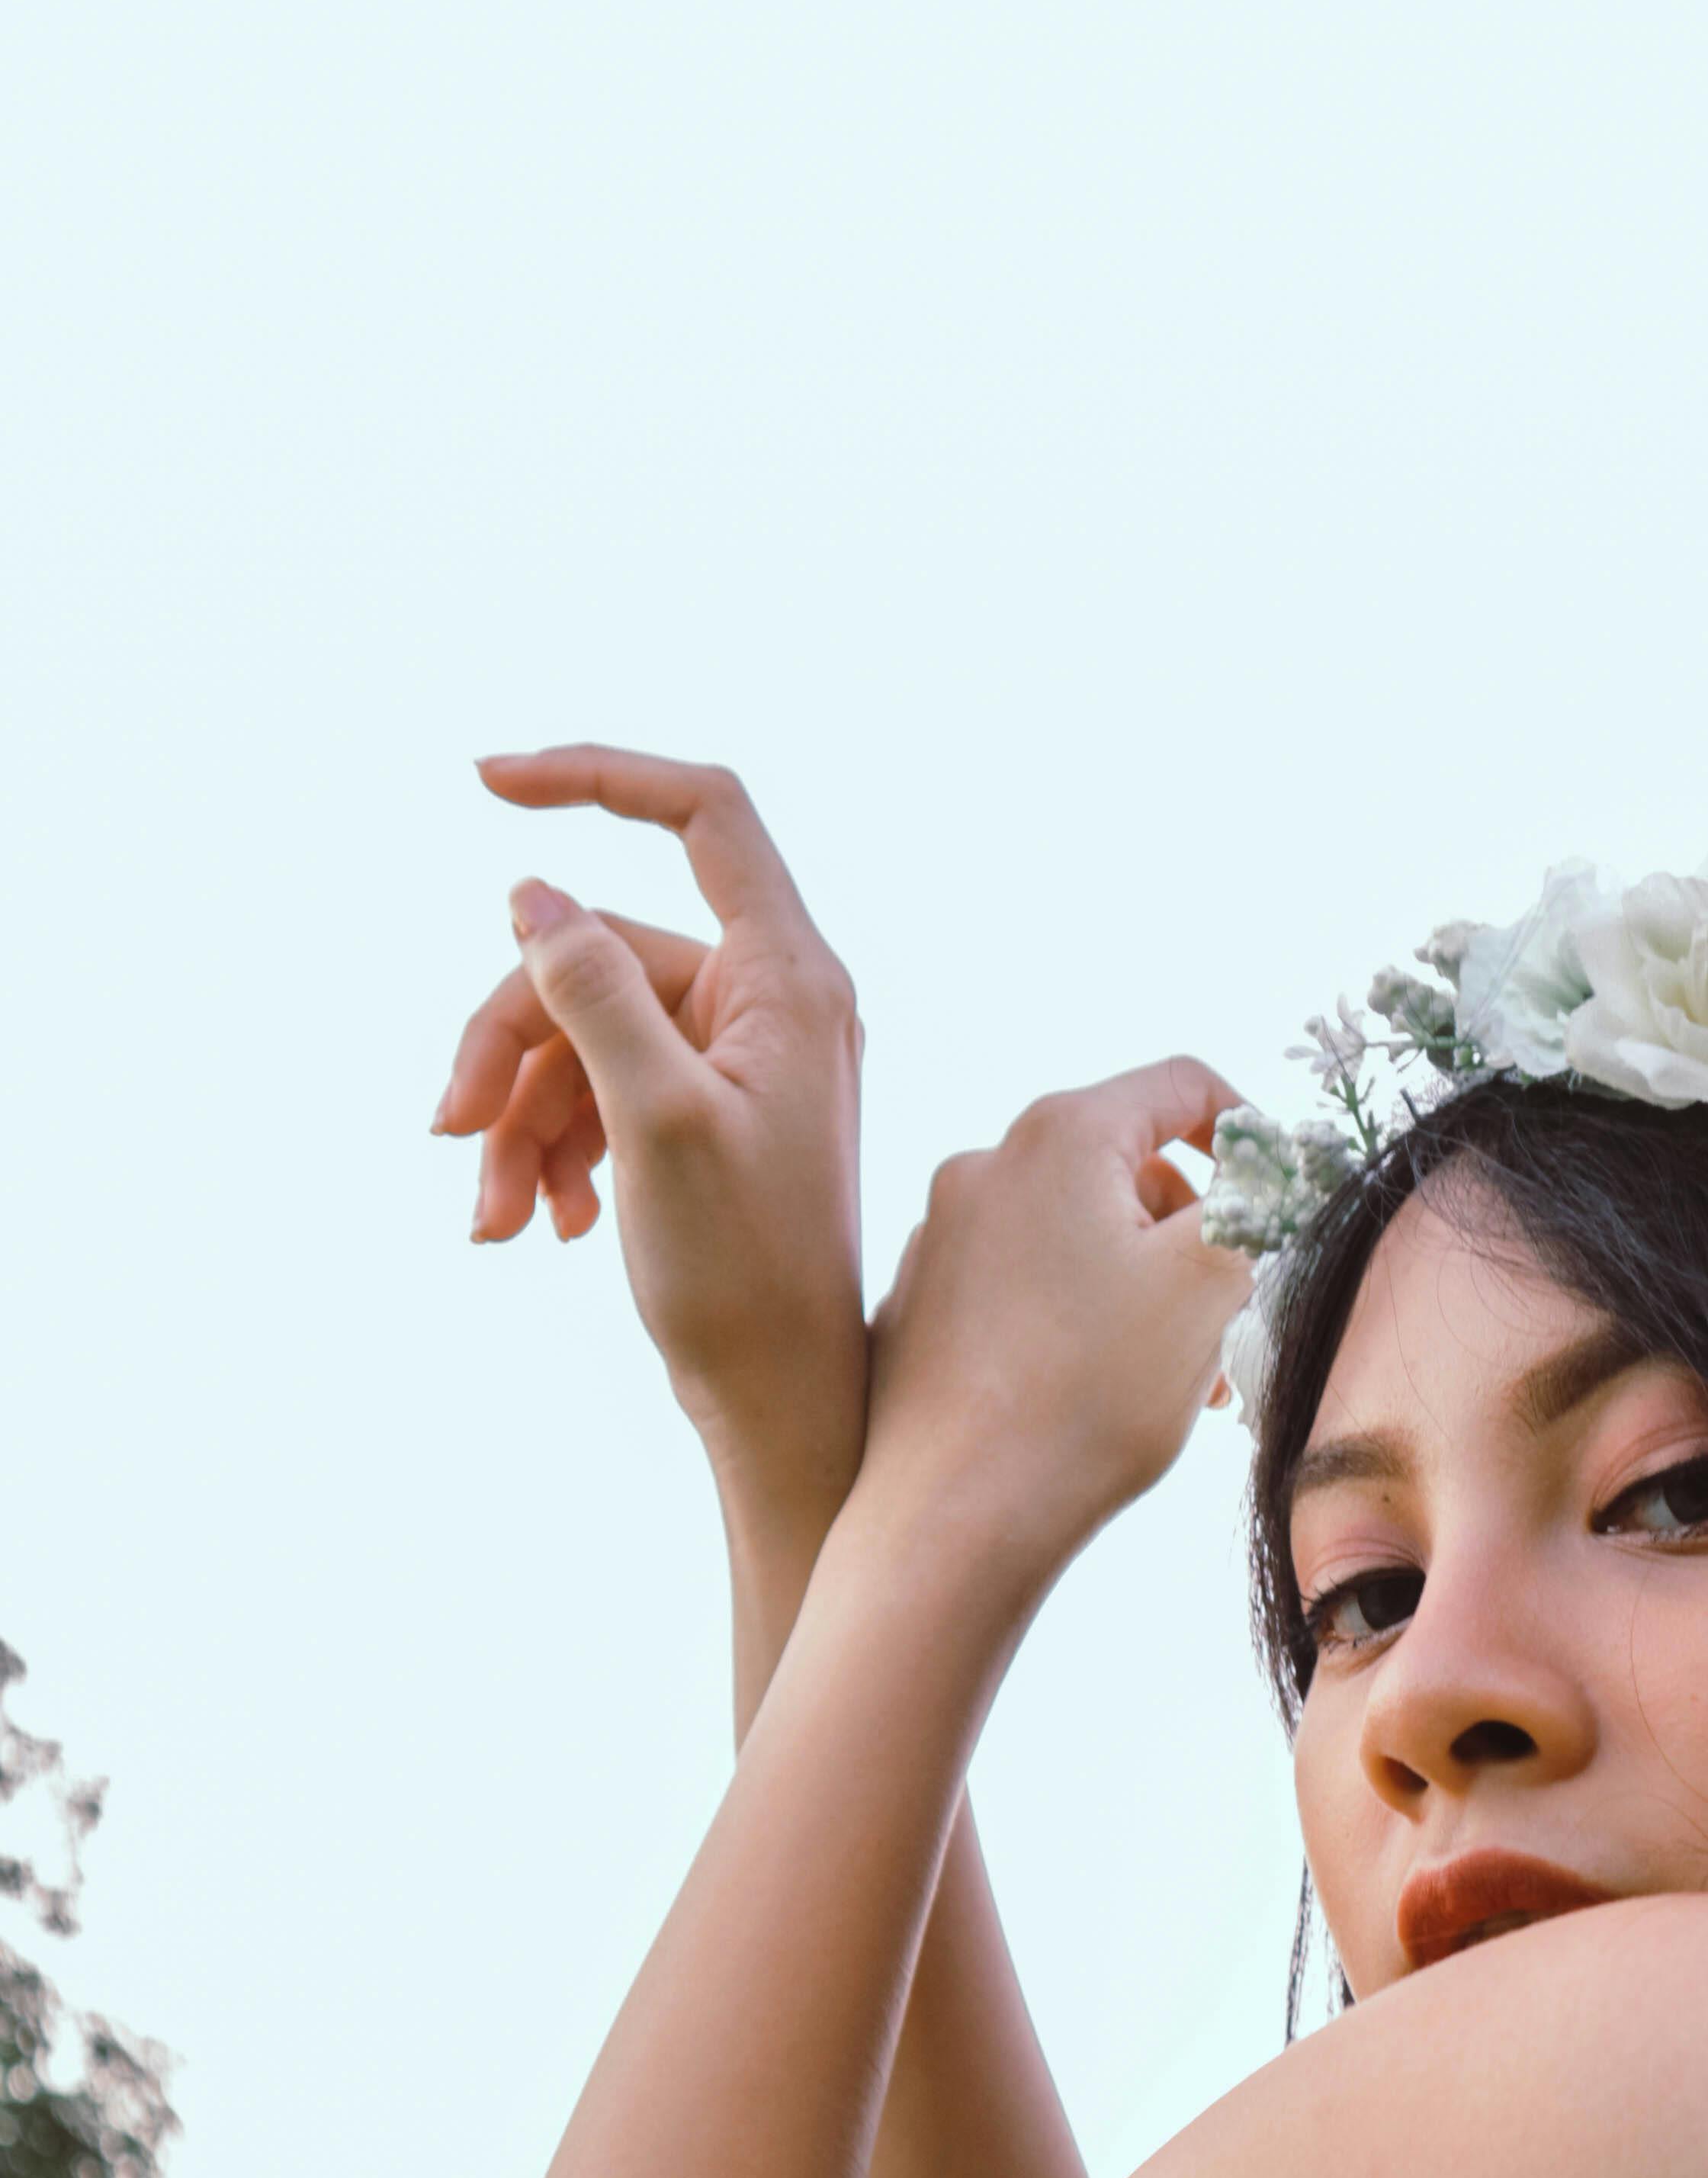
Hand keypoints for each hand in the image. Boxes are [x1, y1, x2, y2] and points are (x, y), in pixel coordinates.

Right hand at [434, 750, 867, 1508]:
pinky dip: (550, 1148)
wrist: (779, 1402)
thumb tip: (531, 892)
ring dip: (516, 1117)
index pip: (703, 814)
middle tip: (447, 1132)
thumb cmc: (741, 1272)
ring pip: (578, 1031)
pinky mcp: (700, 1113)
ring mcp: (734, 1059)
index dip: (598, 774)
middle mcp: (771, 1001)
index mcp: (790, 979)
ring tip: (490, 1218)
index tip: (487, 778)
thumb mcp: (653, 1119)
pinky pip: (596, 1088)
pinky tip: (537, 1227)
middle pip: (596, 952)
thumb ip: (594, 992)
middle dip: (508, 1040)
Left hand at [857, 1061, 1252, 1606]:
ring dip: (1142, 1285)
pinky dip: (1078, 1318)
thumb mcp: (1210, 1282)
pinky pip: (1024, 1286)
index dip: (1252, 1130)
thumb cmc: (1088, 1393)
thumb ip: (1257, 1203)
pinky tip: (1105, 1394)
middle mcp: (985, 1167)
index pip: (1181, 1086)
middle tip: (1233, 1312)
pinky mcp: (921, 1306)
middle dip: (1193, 1230)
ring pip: (1076, 1235)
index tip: (1284, 1194)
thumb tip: (1274, 1169)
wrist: (957, 1513)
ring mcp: (942, 1238)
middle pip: (1125, 1164)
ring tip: (1182, 1376)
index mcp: (1059, 1136)